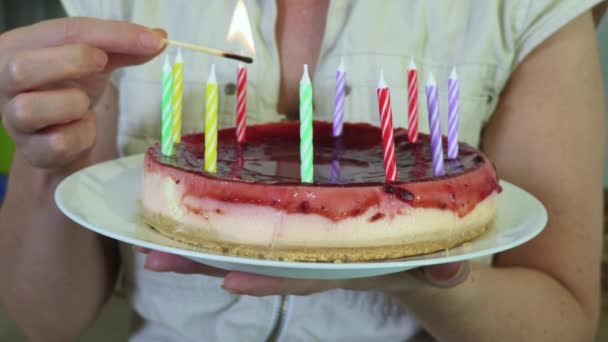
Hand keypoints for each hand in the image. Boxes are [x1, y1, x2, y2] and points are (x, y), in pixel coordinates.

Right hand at [0, 18, 164, 168]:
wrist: (64, 140)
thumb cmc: (71, 91)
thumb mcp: (94, 61)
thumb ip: (122, 47)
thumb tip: (159, 37)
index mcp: (16, 47)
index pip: (62, 32)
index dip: (110, 34)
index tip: (151, 42)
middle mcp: (3, 82)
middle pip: (23, 67)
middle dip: (72, 62)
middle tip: (101, 63)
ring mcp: (12, 120)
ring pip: (31, 109)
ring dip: (72, 105)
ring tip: (83, 105)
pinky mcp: (31, 152)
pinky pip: (58, 143)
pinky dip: (81, 136)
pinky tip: (82, 130)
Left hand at [136, 248, 469, 295]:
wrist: (412, 264)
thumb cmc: (422, 263)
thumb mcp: (439, 266)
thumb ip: (445, 269)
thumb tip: (452, 271)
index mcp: (341, 267)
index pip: (302, 275)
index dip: (269, 278)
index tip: (230, 280)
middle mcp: (311, 260)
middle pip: (255, 264)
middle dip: (207, 262)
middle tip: (157, 256)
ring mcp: (300, 246)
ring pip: (245, 247)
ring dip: (201, 242)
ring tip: (154, 238)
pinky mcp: (297, 230)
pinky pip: (254, 229)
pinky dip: (223, 222)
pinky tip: (193, 210)